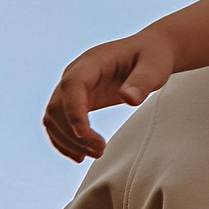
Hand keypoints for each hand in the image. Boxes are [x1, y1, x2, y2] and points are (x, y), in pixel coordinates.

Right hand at [43, 30, 178, 161]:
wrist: (147, 52)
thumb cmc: (152, 57)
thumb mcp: (155, 67)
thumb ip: (143, 81)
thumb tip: (130, 99)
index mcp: (92, 62)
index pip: (72, 86)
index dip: (73, 111)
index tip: (84, 135)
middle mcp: (75, 73)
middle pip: (58, 106)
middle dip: (73, 133)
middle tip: (100, 151)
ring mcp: (71, 87)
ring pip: (53, 117)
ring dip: (69, 140)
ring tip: (97, 153)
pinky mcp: (74, 100)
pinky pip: (57, 122)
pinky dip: (64, 141)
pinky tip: (79, 156)